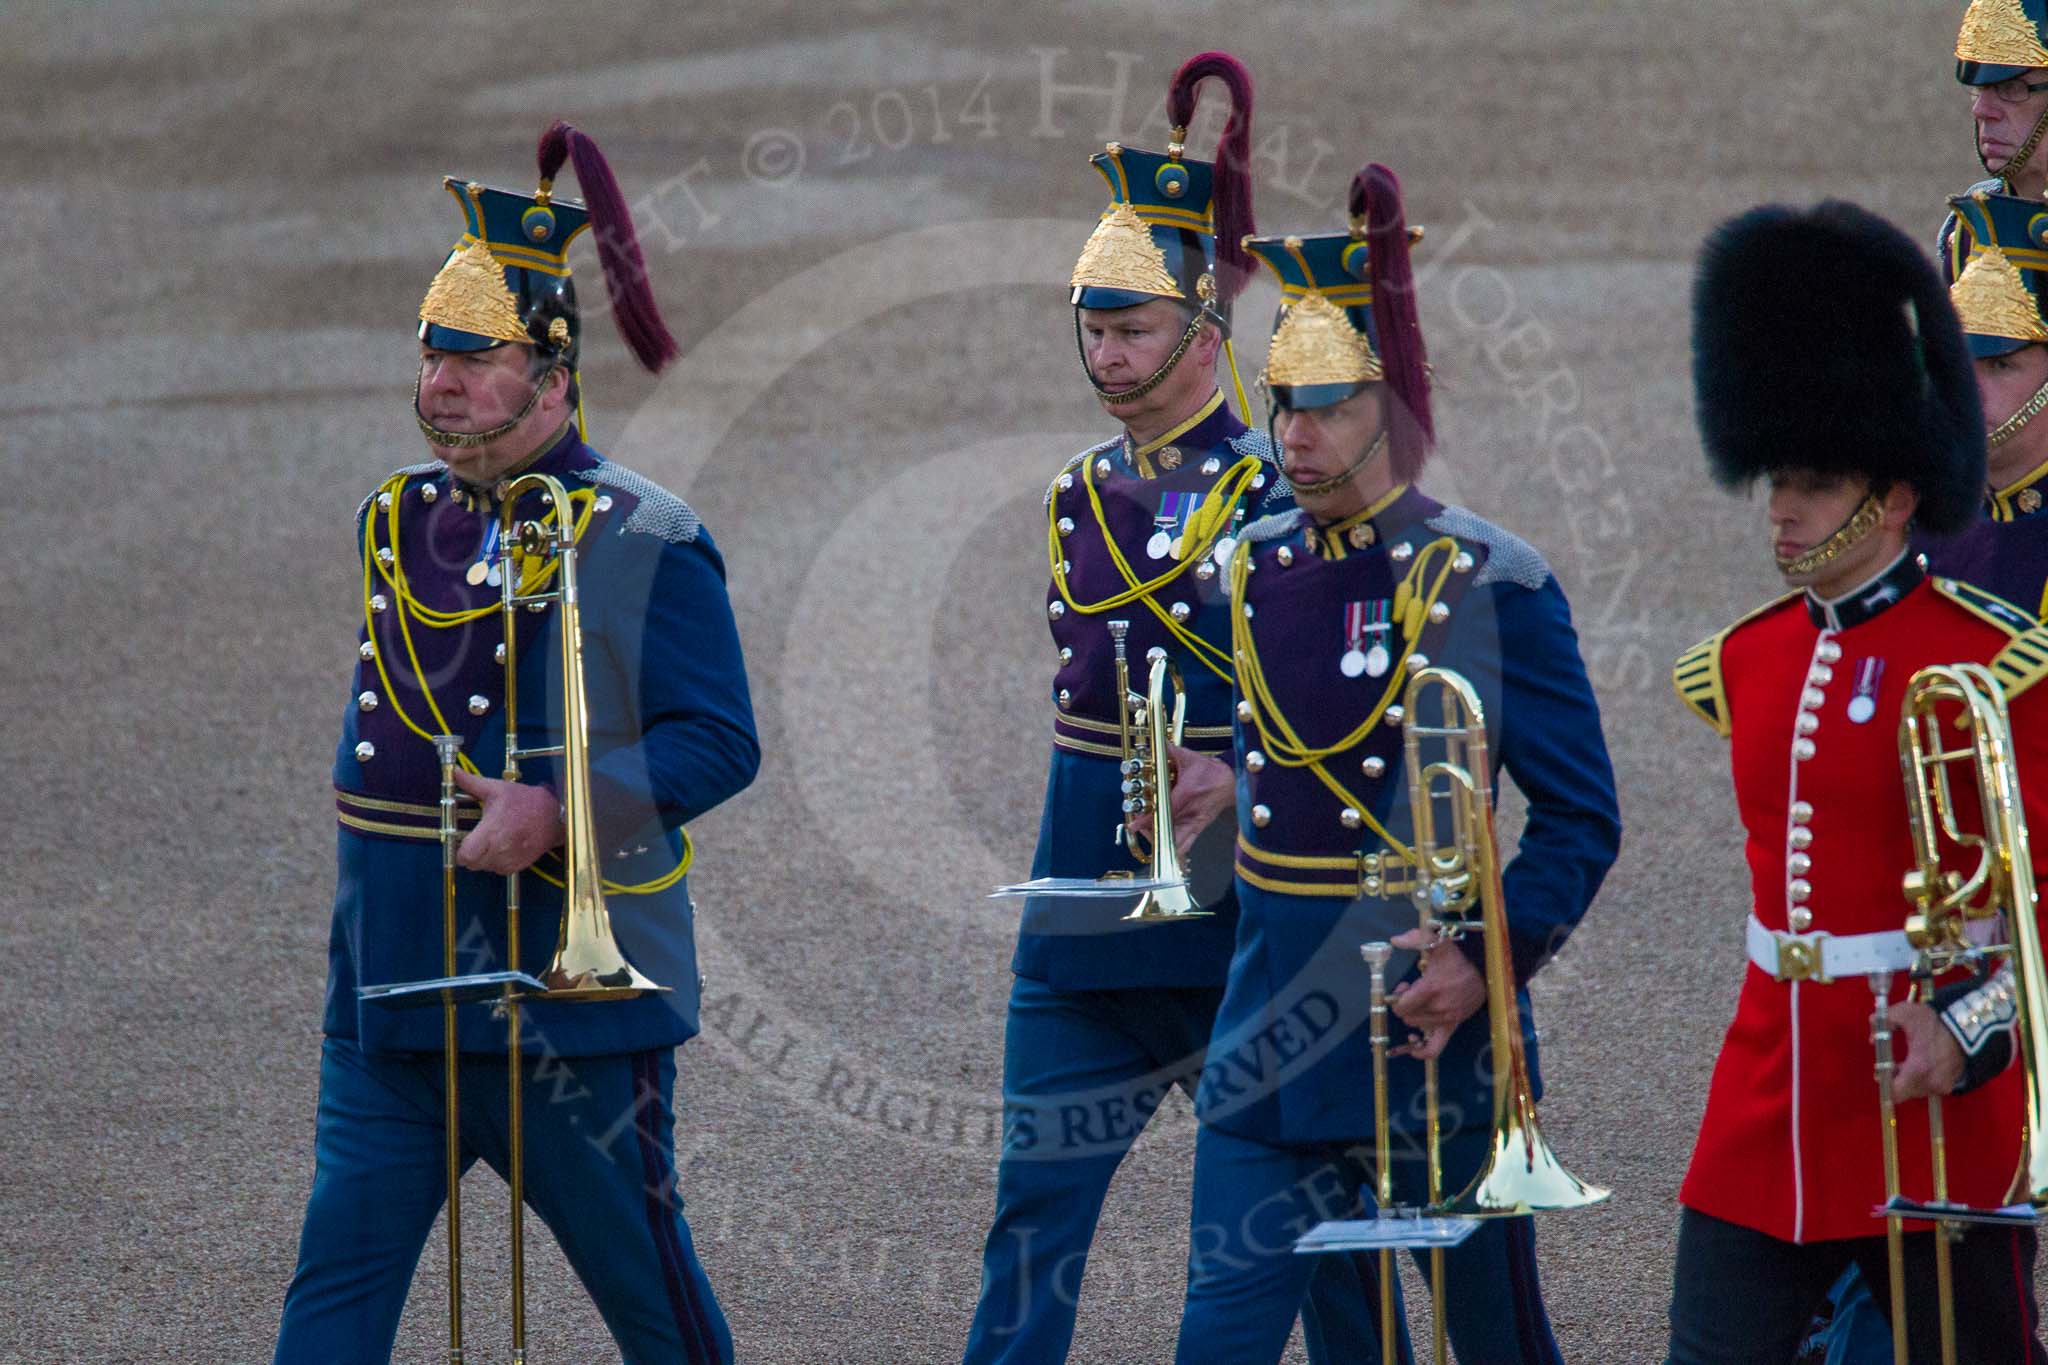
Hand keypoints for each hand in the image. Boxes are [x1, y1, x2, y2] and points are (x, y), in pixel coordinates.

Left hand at [451, 769, 565, 874]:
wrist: (554, 814)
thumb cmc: (524, 800)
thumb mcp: (497, 788)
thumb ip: (471, 782)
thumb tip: (453, 771)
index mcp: (492, 829)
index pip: (466, 855)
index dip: (460, 850)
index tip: (464, 841)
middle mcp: (501, 848)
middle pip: (473, 864)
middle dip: (471, 854)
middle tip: (477, 840)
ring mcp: (511, 858)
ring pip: (486, 868)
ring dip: (484, 859)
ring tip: (492, 843)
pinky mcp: (520, 864)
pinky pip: (500, 871)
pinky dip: (497, 863)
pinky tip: (503, 849)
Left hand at [1127, 746, 1234, 857]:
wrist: (1230, 783)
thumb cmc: (1209, 771)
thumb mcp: (1189, 758)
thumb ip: (1171, 751)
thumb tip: (1157, 741)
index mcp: (1187, 794)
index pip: (1164, 809)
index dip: (1148, 819)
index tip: (1134, 826)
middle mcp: (1190, 811)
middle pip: (1167, 829)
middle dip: (1151, 832)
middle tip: (1137, 828)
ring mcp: (1195, 821)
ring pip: (1176, 841)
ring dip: (1161, 841)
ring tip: (1148, 836)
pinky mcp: (1199, 827)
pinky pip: (1187, 844)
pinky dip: (1175, 849)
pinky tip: (1166, 851)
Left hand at [1388, 928, 1486, 1059]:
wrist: (1485, 973)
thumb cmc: (1458, 959)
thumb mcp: (1439, 943)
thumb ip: (1417, 937)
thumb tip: (1395, 940)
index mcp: (1431, 989)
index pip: (1401, 1005)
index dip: (1398, 996)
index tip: (1405, 985)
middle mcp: (1438, 1008)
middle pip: (1407, 1016)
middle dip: (1405, 1004)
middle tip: (1412, 992)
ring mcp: (1446, 1019)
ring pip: (1417, 1026)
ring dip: (1413, 1016)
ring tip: (1420, 1003)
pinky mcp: (1453, 1026)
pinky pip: (1434, 1049)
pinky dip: (1420, 1050)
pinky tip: (1412, 1044)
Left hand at [1890, 999, 1964, 1102]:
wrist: (1968, 1025)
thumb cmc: (1935, 1020)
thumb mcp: (1904, 1013)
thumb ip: (1882, 1023)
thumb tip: (1873, 1039)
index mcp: (1919, 1068)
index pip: (1895, 1093)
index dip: (1884, 1083)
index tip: (1881, 1070)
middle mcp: (1933, 1082)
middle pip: (1905, 1092)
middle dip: (1896, 1080)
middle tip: (1892, 1065)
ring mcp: (1944, 1085)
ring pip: (1917, 1090)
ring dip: (1910, 1079)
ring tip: (1909, 1061)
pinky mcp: (1953, 1084)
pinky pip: (1930, 1087)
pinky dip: (1923, 1078)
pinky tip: (1923, 1063)